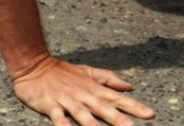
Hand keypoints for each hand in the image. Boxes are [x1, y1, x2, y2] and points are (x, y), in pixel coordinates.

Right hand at [13, 56, 154, 125]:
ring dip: (93, 125)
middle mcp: (83, 95)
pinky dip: (63, 124)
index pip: (117, 98)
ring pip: (83, 114)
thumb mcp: (87, 71)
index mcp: (93, 88)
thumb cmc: (61, 71)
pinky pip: (58, 117)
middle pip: (103, 108)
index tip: (150, 114)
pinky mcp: (50, 104)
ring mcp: (67, 100)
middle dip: (119, 119)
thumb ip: (108, 78)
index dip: (134, 106)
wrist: (33, 64)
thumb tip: (129, 86)